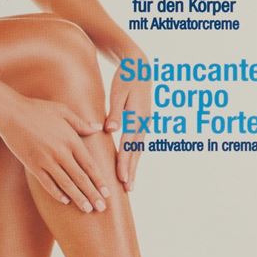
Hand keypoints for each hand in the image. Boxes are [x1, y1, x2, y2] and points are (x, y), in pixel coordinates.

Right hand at [0, 97, 109, 211]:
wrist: (10, 113)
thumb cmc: (37, 109)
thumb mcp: (63, 110)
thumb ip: (81, 123)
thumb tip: (97, 129)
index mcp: (71, 140)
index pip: (89, 165)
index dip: (99, 180)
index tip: (107, 192)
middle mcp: (61, 152)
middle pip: (80, 178)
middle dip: (92, 194)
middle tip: (102, 208)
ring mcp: (46, 160)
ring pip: (66, 184)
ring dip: (78, 198)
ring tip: (87, 209)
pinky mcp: (33, 165)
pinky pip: (47, 183)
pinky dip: (56, 193)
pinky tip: (65, 201)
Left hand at [104, 63, 150, 190]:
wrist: (140, 67)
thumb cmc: (126, 77)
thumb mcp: (118, 92)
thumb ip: (115, 112)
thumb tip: (111, 130)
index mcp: (137, 117)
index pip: (129, 145)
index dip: (124, 162)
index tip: (120, 177)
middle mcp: (143, 123)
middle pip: (136, 152)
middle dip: (131, 171)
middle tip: (128, 189)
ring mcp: (145, 124)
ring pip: (138, 150)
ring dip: (134, 167)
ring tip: (129, 184)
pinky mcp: (142, 123)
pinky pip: (138, 144)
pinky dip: (134, 157)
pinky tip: (129, 166)